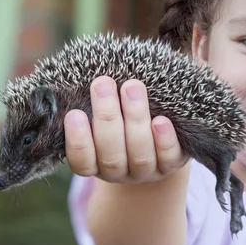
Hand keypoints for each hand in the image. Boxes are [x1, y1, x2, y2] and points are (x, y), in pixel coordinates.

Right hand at [64, 75, 185, 183]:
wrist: (156, 138)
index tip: (74, 113)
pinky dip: (164, 140)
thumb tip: (84, 73)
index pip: (81, 161)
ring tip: (132, 87)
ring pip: (140, 155)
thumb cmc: (120, 118)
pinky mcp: (171, 165)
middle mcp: (119, 171)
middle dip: (107, 117)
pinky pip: (168, 158)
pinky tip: (161, 121)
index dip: (77, 141)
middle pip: (111, 155)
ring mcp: (146, 172)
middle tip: (103, 84)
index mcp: (95, 163)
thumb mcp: (102, 112)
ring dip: (135, 119)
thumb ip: (93, 101)